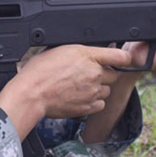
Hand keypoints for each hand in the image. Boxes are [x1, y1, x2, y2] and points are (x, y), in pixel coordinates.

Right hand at [0, 45, 130, 123]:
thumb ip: (78, 51)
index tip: (122, 59)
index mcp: (87, 55)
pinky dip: (94, 101)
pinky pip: (100, 104)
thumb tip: (85, 52)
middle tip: (88, 73)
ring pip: (107, 90)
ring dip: (99, 88)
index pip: (119, 56)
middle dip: (105, 73)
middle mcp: (94, 73)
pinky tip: (81, 97)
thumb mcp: (58, 49)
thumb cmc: (39, 71)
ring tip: (81, 86)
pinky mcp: (88, 107)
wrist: (31, 93)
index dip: (124, 57)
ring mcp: (92, 91)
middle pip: (114, 74)